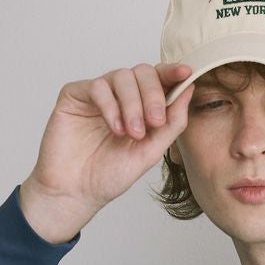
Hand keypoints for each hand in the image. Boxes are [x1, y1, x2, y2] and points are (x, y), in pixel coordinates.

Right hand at [19, 62, 194, 241]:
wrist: (76, 192)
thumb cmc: (108, 176)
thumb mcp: (150, 152)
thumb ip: (172, 123)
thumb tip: (189, 89)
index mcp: (139, 107)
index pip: (158, 80)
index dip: (171, 73)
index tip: (185, 73)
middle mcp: (119, 97)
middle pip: (142, 72)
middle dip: (153, 95)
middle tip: (154, 121)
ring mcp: (97, 94)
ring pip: (122, 76)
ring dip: (132, 104)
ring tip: (132, 133)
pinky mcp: (75, 95)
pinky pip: (98, 86)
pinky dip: (110, 105)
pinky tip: (114, 128)